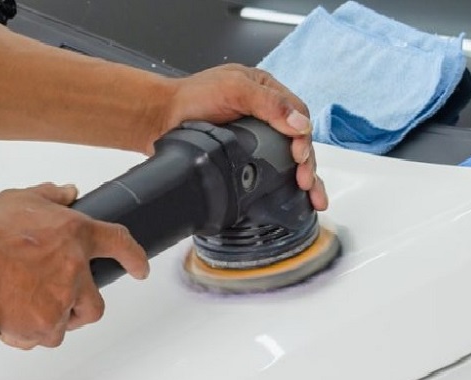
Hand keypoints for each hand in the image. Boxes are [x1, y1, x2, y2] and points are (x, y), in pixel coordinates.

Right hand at [0, 183, 148, 349]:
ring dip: (51, 320)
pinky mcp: (42, 327)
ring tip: (23, 306)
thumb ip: (52, 197)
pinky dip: (28, 333)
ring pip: (67, 324)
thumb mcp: (21, 199)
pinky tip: (10, 317)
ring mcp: (61, 302)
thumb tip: (68, 193)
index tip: (139, 269)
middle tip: (57, 301)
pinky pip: (42, 338)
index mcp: (75, 234)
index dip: (134, 258)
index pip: (119, 244)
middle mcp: (75, 271)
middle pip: (96, 305)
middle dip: (80, 307)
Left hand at [159, 64, 327, 211]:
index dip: (302, 138)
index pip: (298, 115)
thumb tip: (300, 124)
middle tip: (307, 184)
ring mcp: (253, 135)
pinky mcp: (241, 153)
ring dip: (301, 177)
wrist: (160, 117)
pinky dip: (280, 181)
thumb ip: (268, 104)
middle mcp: (264, 113)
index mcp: (267, 91)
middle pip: (296, 140)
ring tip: (311, 198)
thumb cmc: (191, 97)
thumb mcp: (234, 90)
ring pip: (285, 157)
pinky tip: (288, 195)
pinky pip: (266, 167)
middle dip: (307, 164)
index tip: (299, 157)